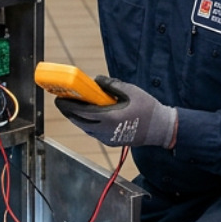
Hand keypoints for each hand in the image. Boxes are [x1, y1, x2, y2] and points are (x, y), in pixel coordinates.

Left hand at [55, 77, 176, 149]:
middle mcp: (106, 130)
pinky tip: (87, 116)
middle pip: (80, 122)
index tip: (59, 99)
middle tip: (62, 102)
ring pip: (86, 129)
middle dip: (69, 112)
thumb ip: (111, 85)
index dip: (68, 106)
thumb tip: (96, 80)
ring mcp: (109, 138)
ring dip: (77, 119)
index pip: (82, 112)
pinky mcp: (112, 141)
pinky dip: (87, 124)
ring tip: (72, 108)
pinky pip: (94, 133)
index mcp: (110, 117)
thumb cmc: (148, 109)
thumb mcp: (131, 91)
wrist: (161, 129)